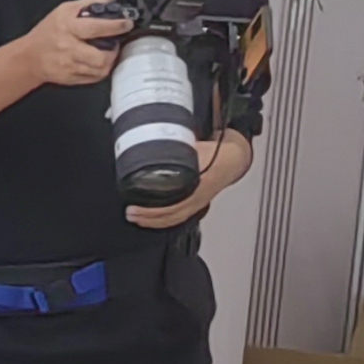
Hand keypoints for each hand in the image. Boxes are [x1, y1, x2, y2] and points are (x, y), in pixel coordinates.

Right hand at [16, 0, 134, 88]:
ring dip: (108, 61)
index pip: (96, 28)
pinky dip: (100, 70)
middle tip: (115, 43)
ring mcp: (69, 66)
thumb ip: (90, 3)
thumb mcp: (64, 11)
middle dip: (114, 50)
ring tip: (107, 53)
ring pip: (100, 69)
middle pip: (101, 56)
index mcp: (68, 28)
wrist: (28, 57)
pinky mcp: (71, 78)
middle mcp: (68, 49)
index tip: (126, 24)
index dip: (116, 26)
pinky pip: (94, 78)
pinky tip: (97, 62)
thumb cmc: (46, 32)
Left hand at [128, 129, 245, 229]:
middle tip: (130, 212)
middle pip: (170, 215)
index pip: (172, 205)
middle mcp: (197, 198)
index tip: (135, 206)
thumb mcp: (195, 148)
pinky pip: (179, 217)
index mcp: (197, 186)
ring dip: (153, 221)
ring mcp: (197, 203)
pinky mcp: (197, 204)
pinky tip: (152, 220)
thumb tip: (155, 143)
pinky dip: (164, 220)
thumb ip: (177, 149)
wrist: (233, 159)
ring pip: (174, 218)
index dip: (152, 209)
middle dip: (147, 216)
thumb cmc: (217, 154)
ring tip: (135, 218)